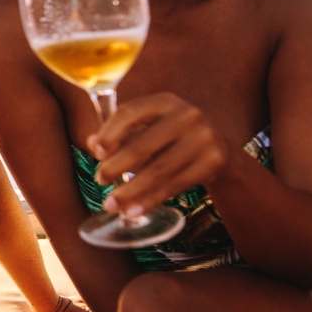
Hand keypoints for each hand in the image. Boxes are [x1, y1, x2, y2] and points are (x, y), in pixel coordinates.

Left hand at [87, 92, 234, 216]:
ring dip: (131, 190)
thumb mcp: (149, 126)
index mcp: (164, 101)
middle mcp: (187, 115)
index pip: (130, 112)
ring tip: (111, 204)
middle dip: (116, 166)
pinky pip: (175, 185)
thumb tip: (92, 143)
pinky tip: (134, 210)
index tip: (95, 151)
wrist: (219, 148)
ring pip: (159, 170)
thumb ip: (120, 133)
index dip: (110, 132)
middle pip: (143, 145)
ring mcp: (203, 138)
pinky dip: (151, 200)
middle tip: (99, 180)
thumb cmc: (172, 136)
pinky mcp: (214, 161)